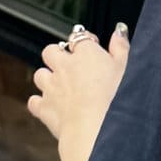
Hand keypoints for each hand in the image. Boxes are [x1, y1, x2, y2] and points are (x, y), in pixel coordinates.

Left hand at [29, 23, 129, 160]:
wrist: (96, 129)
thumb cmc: (115, 99)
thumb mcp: (127, 68)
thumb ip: (121, 47)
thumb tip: (119, 31)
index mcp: (86, 54)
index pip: (80, 37)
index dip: (85, 42)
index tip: (93, 49)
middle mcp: (64, 66)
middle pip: (51, 50)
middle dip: (58, 55)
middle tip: (71, 65)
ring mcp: (52, 87)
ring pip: (40, 74)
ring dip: (47, 78)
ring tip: (61, 86)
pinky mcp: (44, 107)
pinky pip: (34, 101)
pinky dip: (40, 103)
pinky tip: (50, 106)